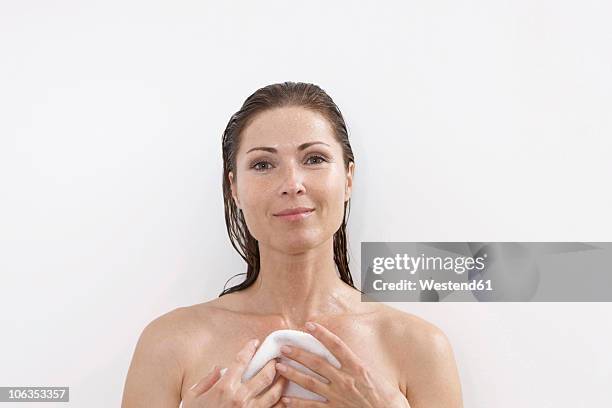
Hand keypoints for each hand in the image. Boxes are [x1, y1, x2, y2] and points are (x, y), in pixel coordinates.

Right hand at [182, 338, 287, 406]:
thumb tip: (218, 368)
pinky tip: (284, 398)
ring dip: (282, 382)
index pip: (241, 361)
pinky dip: (281, 403)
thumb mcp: (193, 397)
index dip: (249, 349)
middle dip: (272, 364)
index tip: (254, 343)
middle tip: (275, 359)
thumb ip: (206, 380)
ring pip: (274, 393)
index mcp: (224, 388)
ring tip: (285, 375)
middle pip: (265, 375)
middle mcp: (240, 398)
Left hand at [275, 322, 410, 407]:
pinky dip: (297, 403)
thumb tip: (352, 360)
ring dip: (293, 374)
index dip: (322, 333)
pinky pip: (312, 406)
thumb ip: (361, 368)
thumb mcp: (377, 377)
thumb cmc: (390, 401)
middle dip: (299, 354)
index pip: (336, 345)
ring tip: (279, 367)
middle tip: (284, 347)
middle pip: (317, 363)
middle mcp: (345, 380)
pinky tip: (284, 399)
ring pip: (310, 382)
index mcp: (357, 368)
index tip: (309, 324)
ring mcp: (338, 396)